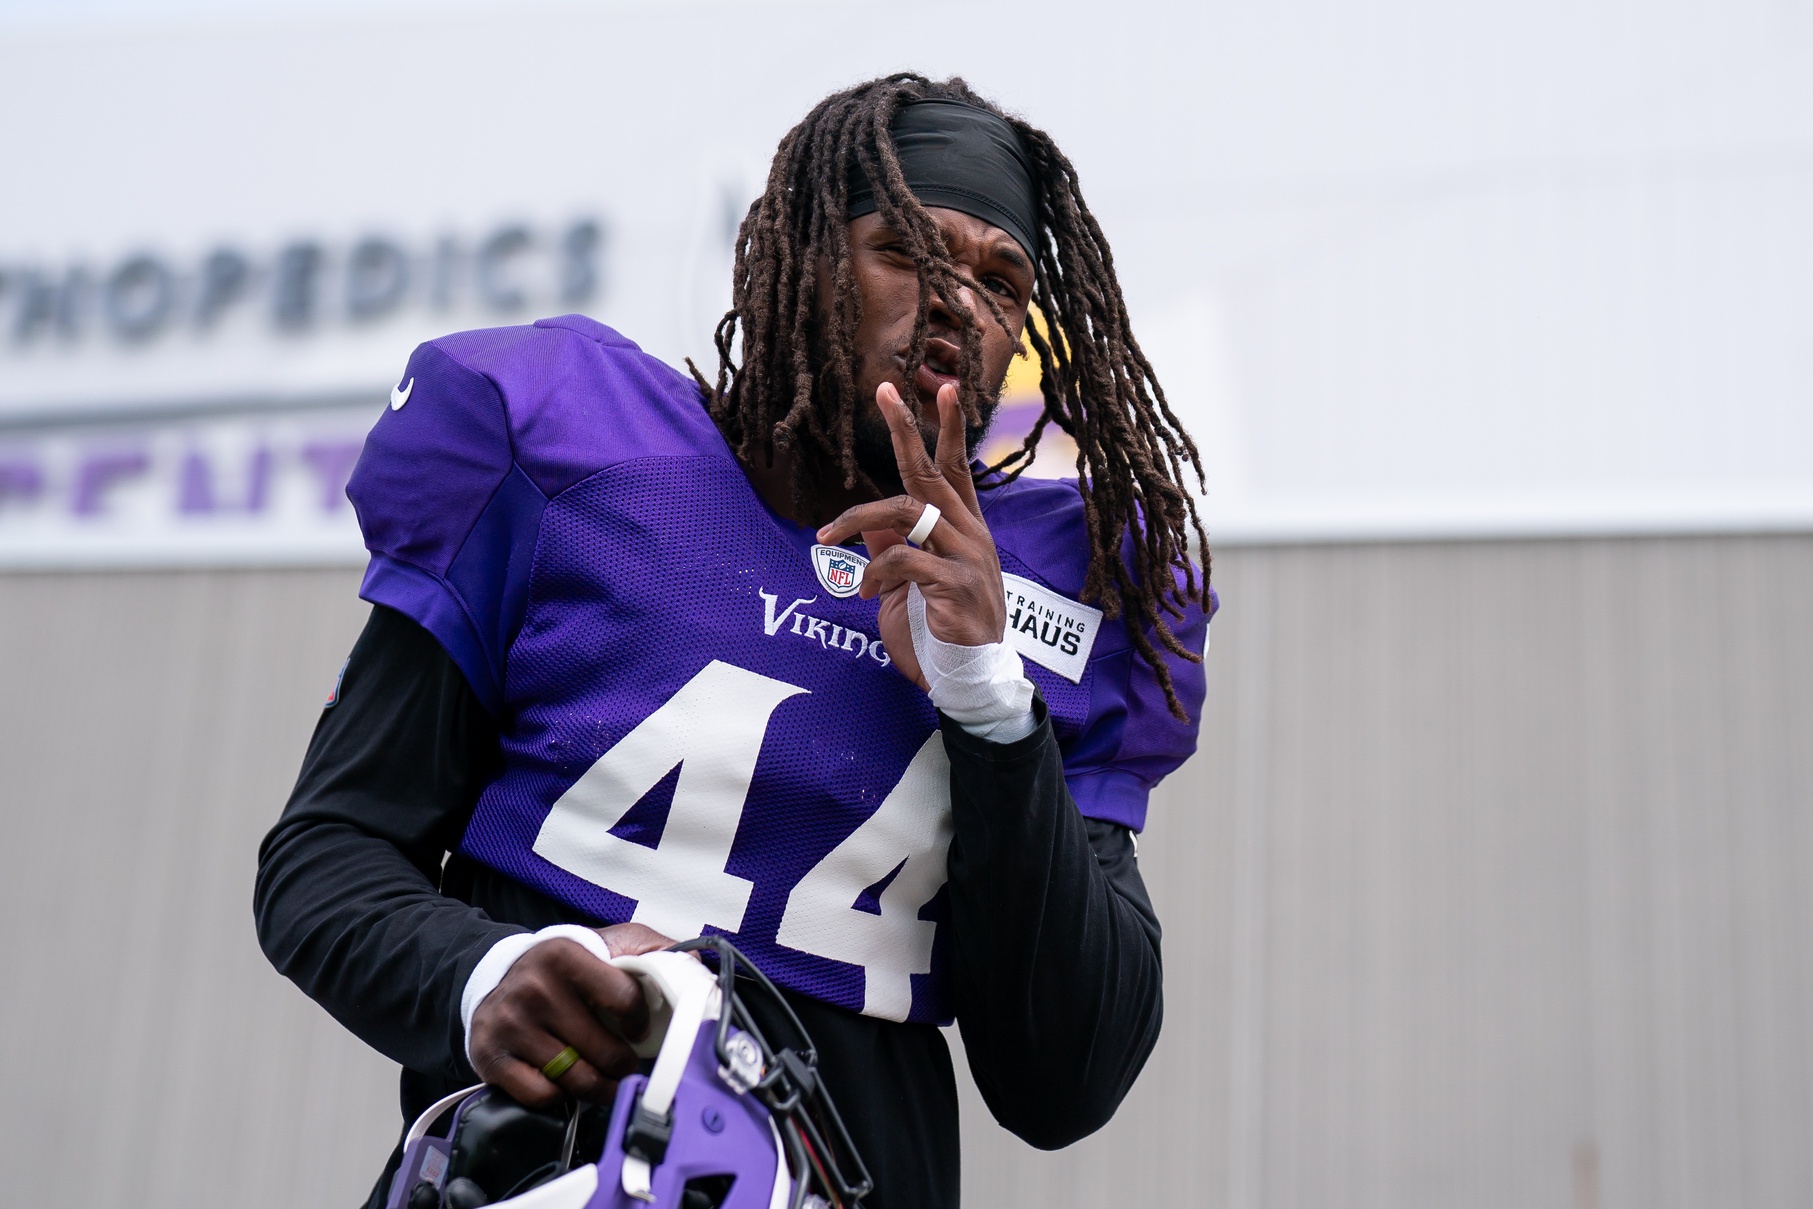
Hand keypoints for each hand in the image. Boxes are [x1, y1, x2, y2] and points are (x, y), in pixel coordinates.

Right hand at [467, 923, 671, 1108]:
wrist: (499, 976)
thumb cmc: (564, 966)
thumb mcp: (607, 941)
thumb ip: (651, 948)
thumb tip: (693, 963)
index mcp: (565, 955)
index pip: (625, 999)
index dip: (641, 1021)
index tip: (640, 1028)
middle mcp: (534, 988)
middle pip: (604, 1051)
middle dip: (623, 1064)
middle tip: (625, 1063)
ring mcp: (511, 1025)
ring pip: (576, 1078)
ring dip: (598, 1086)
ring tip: (603, 1078)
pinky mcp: (491, 1056)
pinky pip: (541, 1095)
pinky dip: (559, 1095)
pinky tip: (564, 1079)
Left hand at [817, 381, 1005, 688]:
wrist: (969, 681)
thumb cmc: (939, 633)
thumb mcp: (910, 585)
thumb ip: (896, 548)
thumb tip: (871, 522)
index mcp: (962, 529)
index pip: (953, 468)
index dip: (944, 428)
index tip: (939, 386)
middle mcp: (970, 534)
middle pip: (932, 473)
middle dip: (906, 429)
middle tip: (884, 391)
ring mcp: (969, 557)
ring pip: (909, 511)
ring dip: (857, 519)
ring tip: (826, 536)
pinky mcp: (959, 585)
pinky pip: (906, 560)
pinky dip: (874, 571)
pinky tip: (863, 592)